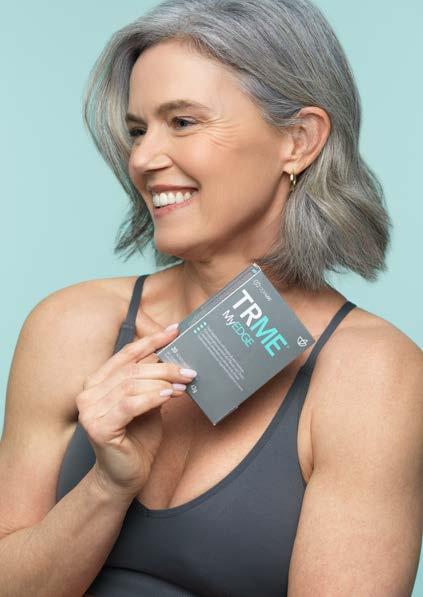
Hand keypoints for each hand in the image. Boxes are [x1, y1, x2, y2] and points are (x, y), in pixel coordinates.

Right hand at [76, 324, 196, 500]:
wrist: (124, 477)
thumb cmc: (137, 439)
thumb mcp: (148, 403)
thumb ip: (153, 381)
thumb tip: (175, 358)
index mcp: (97, 381)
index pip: (126, 354)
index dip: (151, 340)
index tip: (175, 330)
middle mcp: (88, 392)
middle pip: (132, 369)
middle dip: (164, 366)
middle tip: (189, 370)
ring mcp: (90, 410)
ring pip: (132, 384)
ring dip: (162, 382)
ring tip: (183, 384)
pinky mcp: (98, 427)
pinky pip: (130, 404)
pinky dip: (152, 398)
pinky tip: (168, 396)